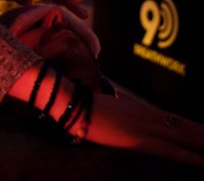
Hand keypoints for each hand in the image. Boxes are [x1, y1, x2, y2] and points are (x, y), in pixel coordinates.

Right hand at [83, 91, 203, 167]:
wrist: (75, 105)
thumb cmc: (88, 107)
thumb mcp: (109, 108)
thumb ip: (120, 107)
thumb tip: (120, 103)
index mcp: (142, 110)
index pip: (175, 119)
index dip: (193, 127)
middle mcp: (148, 116)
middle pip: (184, 126)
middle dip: (202, 134)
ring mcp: (145, 126)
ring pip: (183, 136)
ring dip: (202, 142)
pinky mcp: (139, 139)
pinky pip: (170, 149)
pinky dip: (189, 155)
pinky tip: (201, 161)